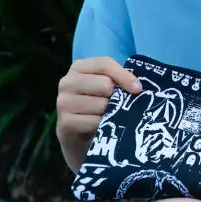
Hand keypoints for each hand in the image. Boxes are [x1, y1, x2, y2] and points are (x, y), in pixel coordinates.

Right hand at [56, 57, 141, 172]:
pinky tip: (99, 127)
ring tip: (104, 117)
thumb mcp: (107, 89)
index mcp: (78, 68)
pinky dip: (102, 126)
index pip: (104, 64)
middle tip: (114, 106)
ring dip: (109, 113)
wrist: (79, 137)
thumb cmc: (97, 107)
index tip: (137, 89)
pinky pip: (95, 121)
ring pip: (101, 104)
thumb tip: (136, 87)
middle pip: (105, 84)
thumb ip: (119, 81)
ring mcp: (63, 102)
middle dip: (115, 97)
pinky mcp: (65, 122)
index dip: (124, 76)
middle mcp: (67, 82)